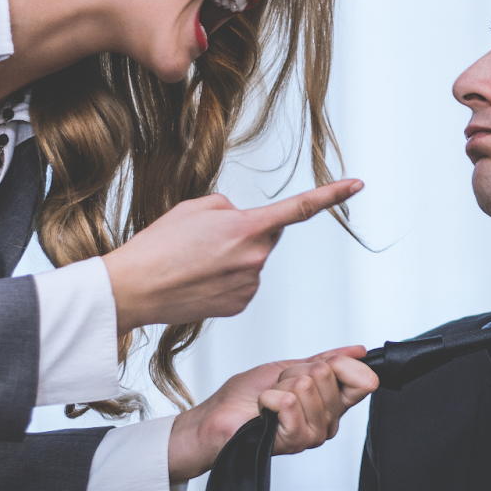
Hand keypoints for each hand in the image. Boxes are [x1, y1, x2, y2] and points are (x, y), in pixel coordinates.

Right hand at [102, 180, 362, 332]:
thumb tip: (242, 221)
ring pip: (252, 262)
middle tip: (206, 241)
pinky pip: (242, 284)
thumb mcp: (195, 208)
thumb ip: (230, 209)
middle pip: (265, 236)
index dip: (332, 194)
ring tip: (195, 263)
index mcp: (247, 227)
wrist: (134, 289)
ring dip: (232, 259)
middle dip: (244, 233)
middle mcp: (255, 258)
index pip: (300, 207)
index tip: (356, 185)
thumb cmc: (158, 247)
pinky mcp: (240, 305)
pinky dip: (226, 281)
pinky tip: (199, 281)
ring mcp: (249, 285)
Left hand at [167, 347, 378, 481]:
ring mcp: (312, 433)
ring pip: (307, 385)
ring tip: (268, 400)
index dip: (343, 364)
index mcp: (331, 405)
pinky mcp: (294, 439)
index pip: (362, 381)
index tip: (320, 364)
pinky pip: (289, 401)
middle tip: (278, 387)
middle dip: (295, 372)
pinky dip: (269, 398)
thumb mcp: (292, 368)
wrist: (217, 418)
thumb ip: (328, 360)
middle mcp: (327, 422)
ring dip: (279, 386)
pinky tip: (263, 410)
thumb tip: (359, 352)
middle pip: (327, 374)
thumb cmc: (246, 397)